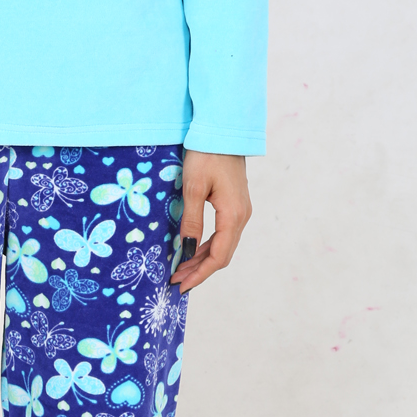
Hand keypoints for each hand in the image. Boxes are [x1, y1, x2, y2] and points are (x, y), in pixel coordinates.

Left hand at [169, 151, 251, 293]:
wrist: (223, 130)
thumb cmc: (207, 155)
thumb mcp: (193, 188)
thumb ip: (191, 221)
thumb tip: (186, 250)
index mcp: (233, 216)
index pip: (218, 257)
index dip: (199, 274)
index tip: (180, 285)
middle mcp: (241, 216)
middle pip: (222, 255)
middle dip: (199, 270)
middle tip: (175, 281)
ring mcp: (240, 210)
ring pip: (222, 245)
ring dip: (202, 259)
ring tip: (180, 269)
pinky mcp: (235, 204)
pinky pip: (222, 233)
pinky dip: (207, 245)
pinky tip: (191, 248)